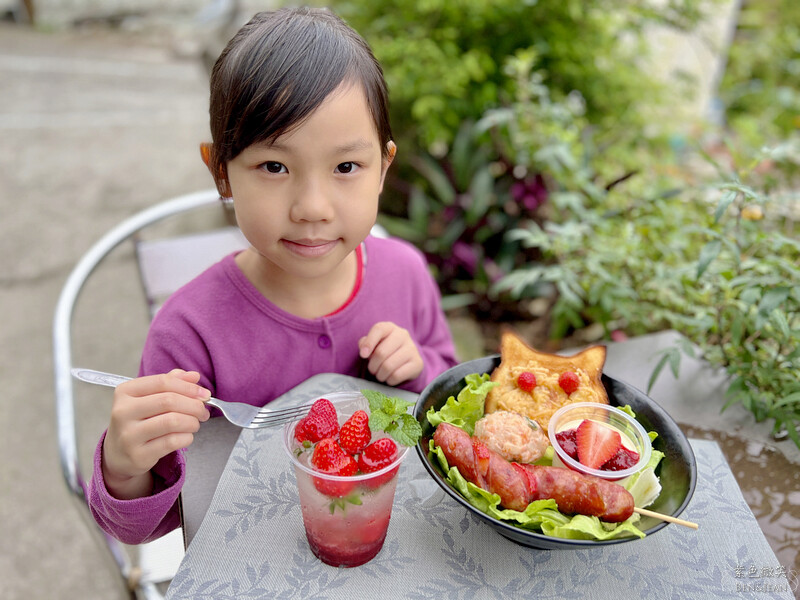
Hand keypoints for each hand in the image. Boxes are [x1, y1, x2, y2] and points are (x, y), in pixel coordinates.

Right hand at [102, 369, 210, 499]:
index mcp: (125, 391)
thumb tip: (194, 376)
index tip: (203, 394)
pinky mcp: (138, 455)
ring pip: (172, 422)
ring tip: (195, 424)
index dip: (188, 387)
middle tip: (203, 411)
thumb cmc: (138, 421)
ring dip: (192, 422)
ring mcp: (129, 435)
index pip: (163, 382)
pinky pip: (172, 442)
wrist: (118, 454)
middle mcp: (123, 412)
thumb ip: (170, 383)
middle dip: (194, 405)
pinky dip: (186, 437)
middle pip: (169, 401)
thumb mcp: (148, 397)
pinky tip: (186, 436)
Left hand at [358, 322, 423, 385]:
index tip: (363, 355)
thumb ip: (365, 343)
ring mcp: (412, 349)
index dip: (369, 343)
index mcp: (390, 327)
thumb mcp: (374, 343)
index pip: (379, 329)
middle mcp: (403, 335)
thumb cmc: (385, 350)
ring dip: (380, 375)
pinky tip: (390, 378)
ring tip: (380, 375)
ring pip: (388, 366)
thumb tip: (364, 350)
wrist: (406, 360)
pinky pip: (397, 375)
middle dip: (372, 365)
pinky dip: (389, 380)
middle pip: (381, 352)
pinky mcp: (417, 363)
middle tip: (372, 370)